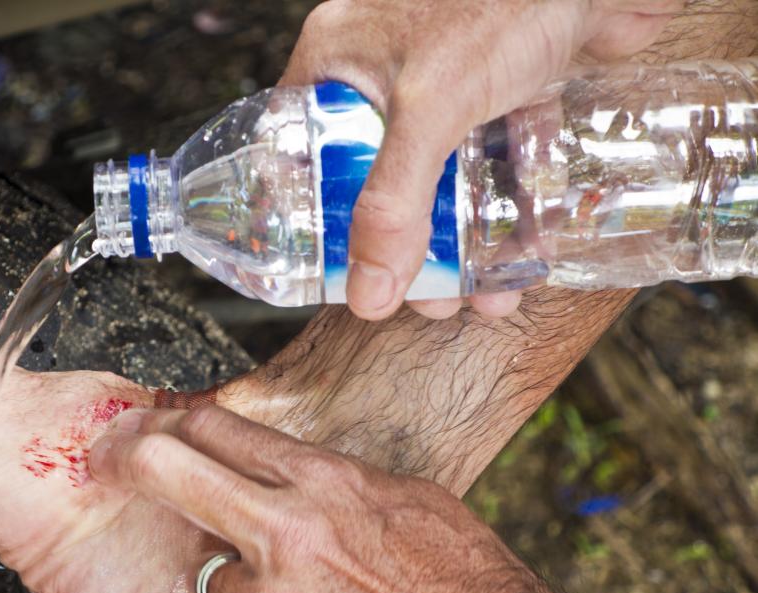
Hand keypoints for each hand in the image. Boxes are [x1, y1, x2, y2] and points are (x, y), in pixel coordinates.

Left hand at [88, 404, 561, 592]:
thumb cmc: (474, 589)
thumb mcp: (414, 502)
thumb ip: (337, 485)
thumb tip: (290, 476)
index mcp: (328, 485)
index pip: (222, 432)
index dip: (181, 426)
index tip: (158, 429)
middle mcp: (288, 537)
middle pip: (175, 476)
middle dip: (136, 457)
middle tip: (115, 455)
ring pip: (216, 582)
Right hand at [281, 0, 682, 319]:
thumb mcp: (431, 106)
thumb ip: (394, 203)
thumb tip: (369, 294)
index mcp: (339, 63)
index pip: (305, 158)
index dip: (316, 221)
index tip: (340, 276)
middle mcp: (387, 76)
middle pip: (378, 184)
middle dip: (405, 251)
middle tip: (424, 295)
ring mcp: (450, 85)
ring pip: (441, 183)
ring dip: (461, 245)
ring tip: (477, 295)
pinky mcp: (507, 91)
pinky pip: (495, 167)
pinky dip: (507, 212)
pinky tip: (522, 257)